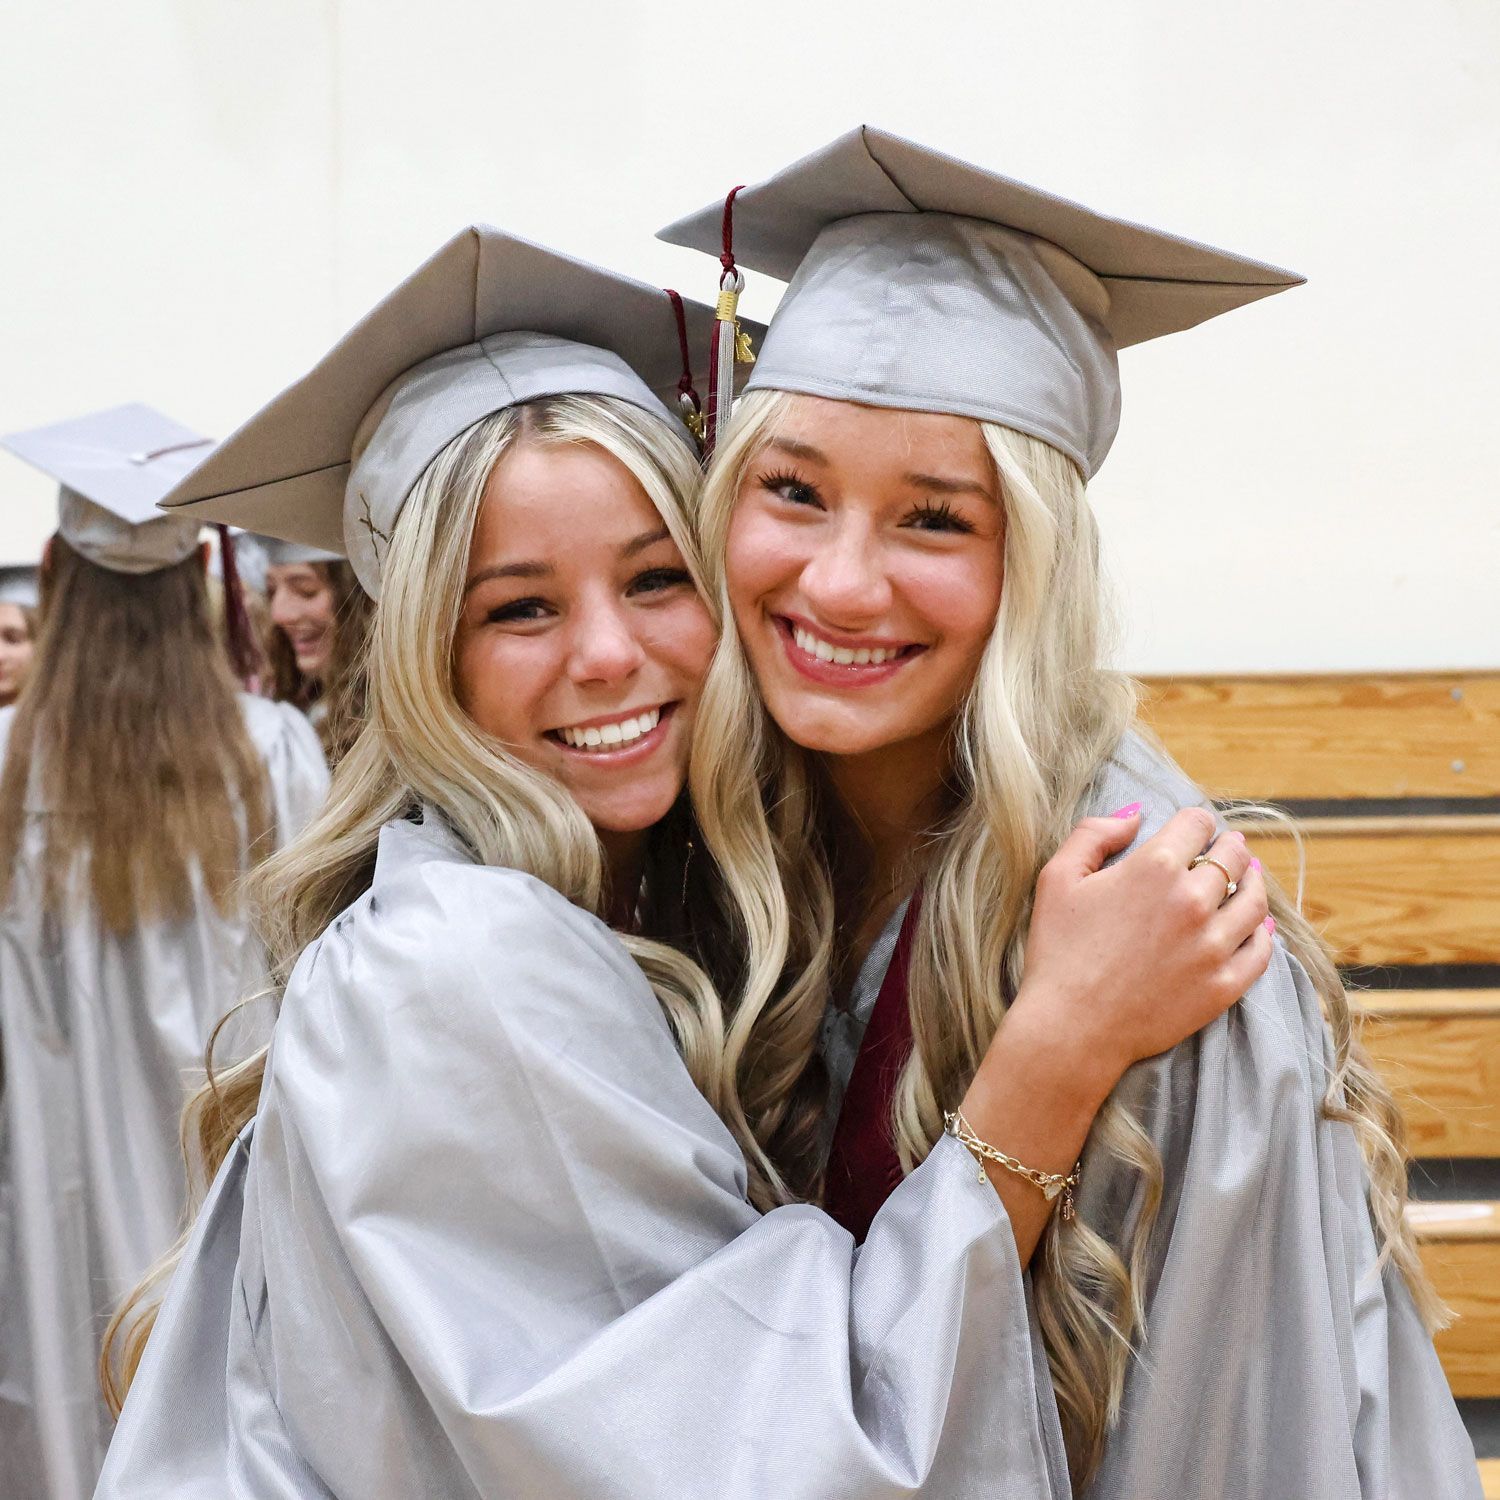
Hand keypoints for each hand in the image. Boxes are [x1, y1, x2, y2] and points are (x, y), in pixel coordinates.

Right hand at [1005, 804, 1272, 1104]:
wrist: (1071, 1027)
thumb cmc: (1058, 951)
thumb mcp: (1057, 878)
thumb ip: (1094, 834)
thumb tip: (1135, 815)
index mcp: (1154, 867)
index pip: (1197, 823)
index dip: (1195, 821)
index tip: (1194, 829)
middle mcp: (1192, 900)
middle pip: (1233, 856)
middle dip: (1229, 846)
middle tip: (1228, 848)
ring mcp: (1213, 945)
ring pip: (1254, 900)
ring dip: (1253, 883)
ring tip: (1248, 879)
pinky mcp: (1224, 986)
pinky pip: (1261, 952)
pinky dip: (1263, 934)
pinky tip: (1257, 927)